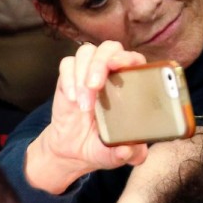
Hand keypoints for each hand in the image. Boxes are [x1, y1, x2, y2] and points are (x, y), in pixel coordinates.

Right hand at [25, 41, 148, 193]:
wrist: (75, 150)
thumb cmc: (105, 146)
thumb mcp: (119, 154)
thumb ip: (129, 153)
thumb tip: (128, 150)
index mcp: (132, 85)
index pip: (135, 60)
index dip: (129, 58)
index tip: (119, 66)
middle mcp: (112, 73)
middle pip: (110, 48)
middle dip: (102, 62)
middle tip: (95, 85)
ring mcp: (90, 73)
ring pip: (87, 52)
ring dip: (83, 74)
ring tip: (84, 103)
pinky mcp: (69, 77)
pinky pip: (67, 64)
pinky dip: (68, 78)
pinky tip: (72, 99)